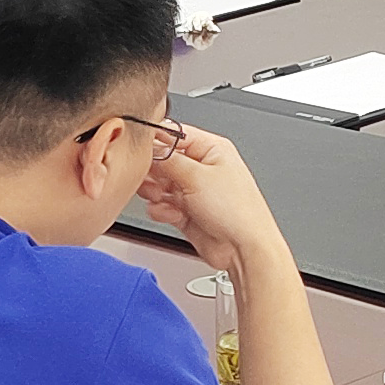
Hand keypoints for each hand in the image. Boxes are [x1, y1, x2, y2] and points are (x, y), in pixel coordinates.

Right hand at [135, 123, 286, 277]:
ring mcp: (195, 191)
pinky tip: (171, 214)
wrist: (244, 249)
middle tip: (148, 179)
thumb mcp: (196, 176)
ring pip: (160, 184)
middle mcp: (203, 168)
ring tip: (159, 198)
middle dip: (153, 171)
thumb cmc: (237, 211)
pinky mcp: (187, 212)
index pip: (175, 135)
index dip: (155, 141)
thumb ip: (167, 159)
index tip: (141, 151)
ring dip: (154, 193)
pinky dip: (162, 210)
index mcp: (212, 149)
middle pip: (163, 160)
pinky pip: (163, 205)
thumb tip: (150, 147)